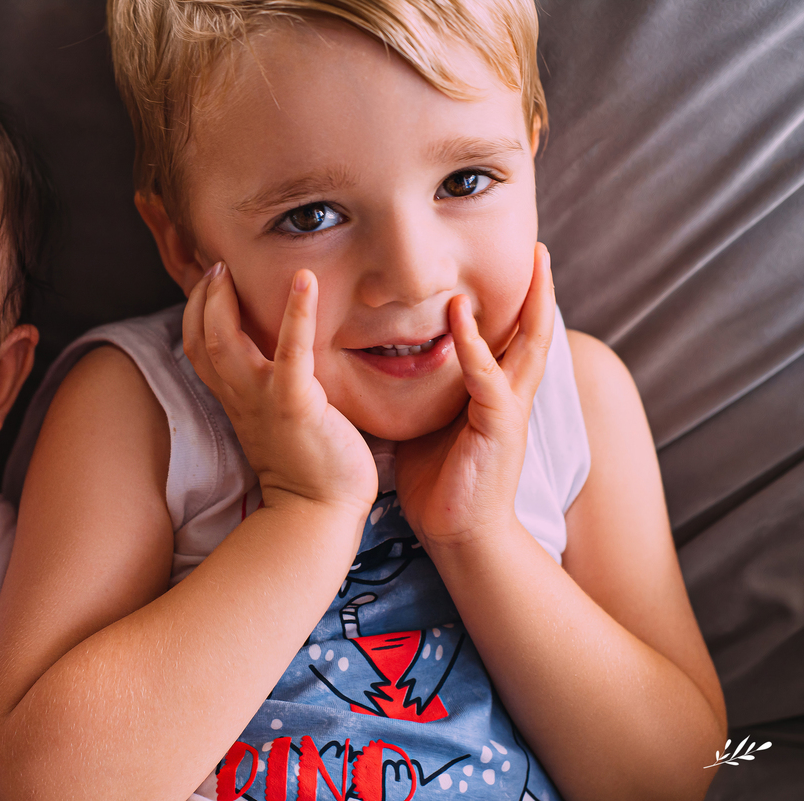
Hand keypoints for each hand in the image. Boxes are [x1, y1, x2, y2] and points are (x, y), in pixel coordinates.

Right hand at [183, 263, 376, 518]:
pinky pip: (290, 352)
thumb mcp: (278, 420)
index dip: (196, 311)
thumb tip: (285, 361)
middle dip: (202, 296)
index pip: (198, 347)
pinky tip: (305, 280)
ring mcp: (263, 399)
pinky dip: (296, 313)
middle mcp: (240, 396)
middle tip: (217, 266)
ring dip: (223, 300)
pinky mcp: (294, 404)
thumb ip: (272, 389)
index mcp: (236, 400)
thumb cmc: (310, 467)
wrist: (318, 512)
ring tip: (231, 268)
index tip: (210, 280)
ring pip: (223, 341)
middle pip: (201, 338)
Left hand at [394, 244, 553, 548]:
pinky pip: (490, 380)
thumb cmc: (438, 483)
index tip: (517, 266)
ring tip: (528, 266)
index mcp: (494, 395)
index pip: (512, 339)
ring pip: (528, 347)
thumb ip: (423, 391)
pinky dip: (476, 348)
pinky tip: (462, 319)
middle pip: (535, 333)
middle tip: (541, 250)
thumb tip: (391, 364)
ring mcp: (509, 412)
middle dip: (540, 291)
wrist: (458, 535)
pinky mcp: (499, 429)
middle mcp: (510, 398)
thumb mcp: (427, 423)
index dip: (516, 303)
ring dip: (527, 305)